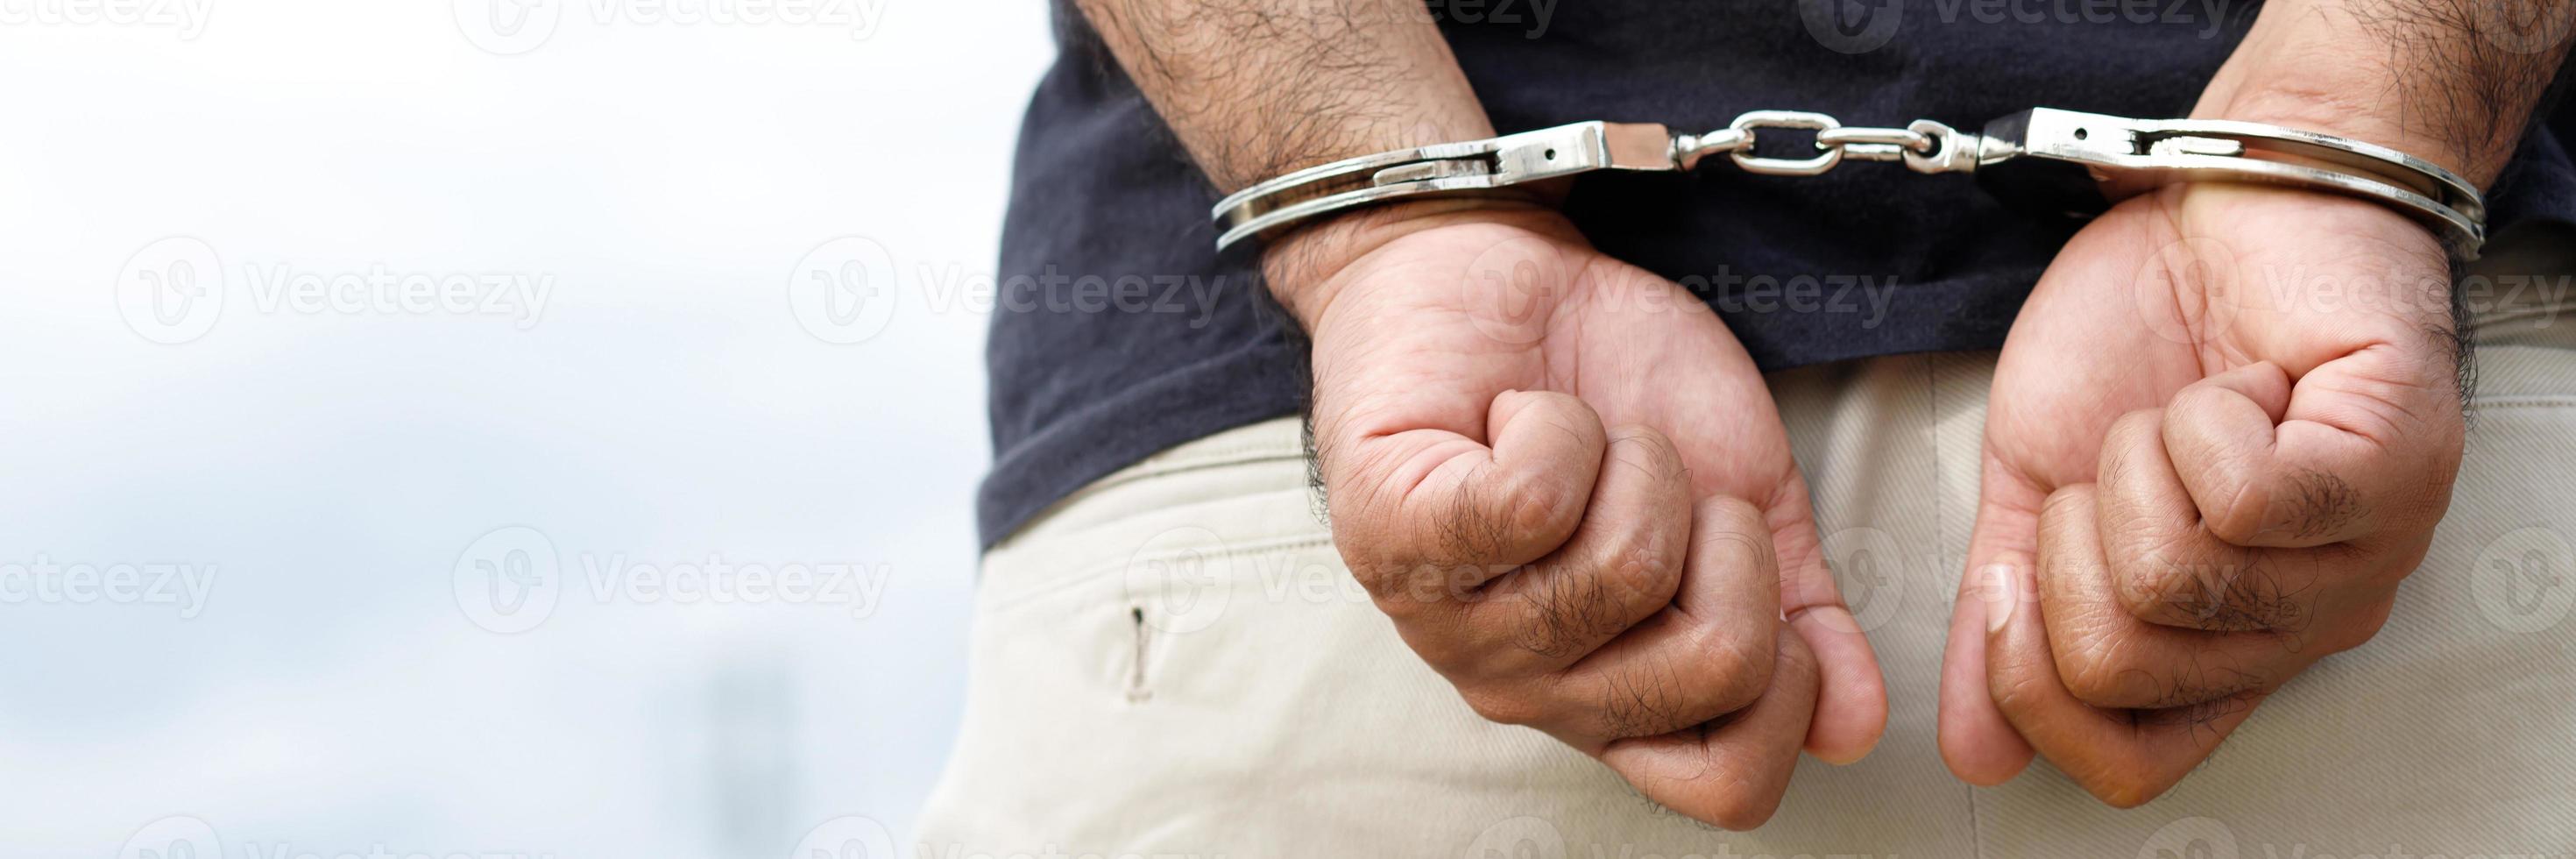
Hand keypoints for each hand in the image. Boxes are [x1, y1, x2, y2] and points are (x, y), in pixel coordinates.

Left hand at [1276, 200, 1886, 828]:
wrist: (1498, 268)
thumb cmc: (1609, 379)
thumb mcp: (1739, 498)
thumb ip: (1799, 612)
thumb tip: (1858, 722)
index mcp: (1610, 694)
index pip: (1727, 782)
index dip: (1786, 678)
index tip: (1748, 563)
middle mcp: (1526, 686)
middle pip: (1712, 663)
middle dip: (1720, 530)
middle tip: (1652, 480)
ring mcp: (1450, 624)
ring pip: (1626, 566)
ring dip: (1631, 461)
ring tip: (1580, 443)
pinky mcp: (1392, 536)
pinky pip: (1535, 504)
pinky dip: (1555, 426)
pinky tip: (1515, 418)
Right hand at [1935, 182, 2465, 805]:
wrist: (2224, 195)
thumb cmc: (2144, 330)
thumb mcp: (2038, 485)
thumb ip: (2002, 610)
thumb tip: (1972, 749)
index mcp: (2226, 645)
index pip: (2130, 761)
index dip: (2033, 682)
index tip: (2014, 569)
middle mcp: (2309, 625)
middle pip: (2124, 665)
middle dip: (2072, 538)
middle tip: (2122, 458)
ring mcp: (2367, 552)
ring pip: (2177, 578)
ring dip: (2136, 460)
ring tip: (2184, 409)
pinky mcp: (2396, 466)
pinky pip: (2246, 498)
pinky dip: (2200, 420)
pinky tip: (2240, 383)